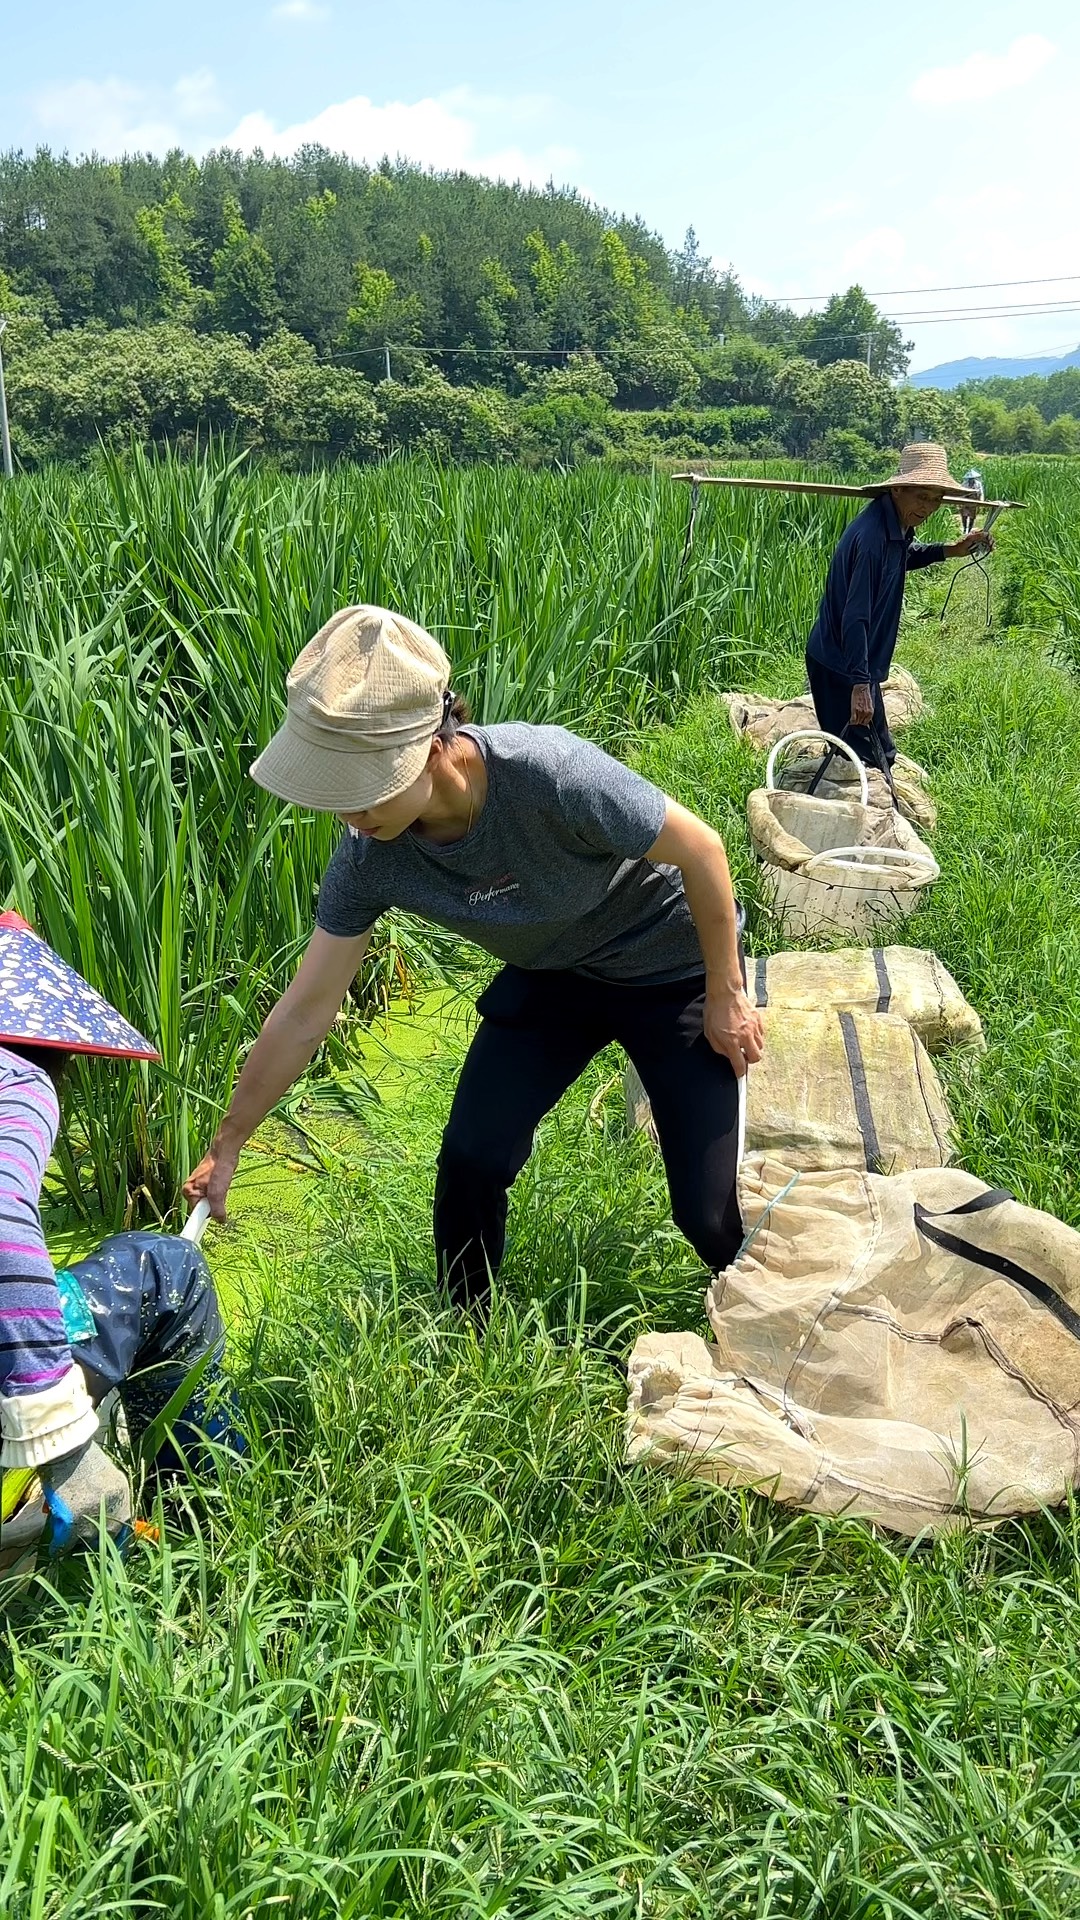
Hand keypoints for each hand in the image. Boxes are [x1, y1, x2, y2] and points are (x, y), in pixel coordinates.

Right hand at [1, 1442, 132, 1565]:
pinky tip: (54, 1547)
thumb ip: (109, 1499)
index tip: (114, 1554)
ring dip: (75, 1542)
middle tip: (82, 1541)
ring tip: (66, 1536)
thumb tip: (103, 1520)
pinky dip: (58, 1547)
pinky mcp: (72, 1523)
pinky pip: (63, 1545)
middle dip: (94, 1543)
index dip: (120, 1545)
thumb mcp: (107, 1478)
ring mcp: (93, 1519)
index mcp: (124, 1498)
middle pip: (107, 1540)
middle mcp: (113, 1512)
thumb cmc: (83, 1459)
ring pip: (84, 1543)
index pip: (128, 1530)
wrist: (67, 1450)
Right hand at [183, 1138, 239, 1222]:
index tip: (210, 1224)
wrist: (225, 1151)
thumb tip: (220, 1221)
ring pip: (210, 1202)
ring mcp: (198, 1186)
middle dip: (214, 1206)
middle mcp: (190, 1189)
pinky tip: (223, 1185)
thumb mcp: (218, 1192)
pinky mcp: (206, 1184)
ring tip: (222, 1187)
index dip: (204, 1219)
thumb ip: (217, 1209)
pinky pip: (213, 1196)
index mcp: (188, 1191)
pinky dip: (220, 1194)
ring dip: (218, 1200)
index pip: (195, 1214)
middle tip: (221, 1195)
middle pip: (203, 1209)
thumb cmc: (219, 1167)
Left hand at [704, 988, 764, 1078]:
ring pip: (761, 1046)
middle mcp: (745, 1035)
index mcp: (731, 1040)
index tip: (739, 1074)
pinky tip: (748, 1032)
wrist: (724, 992)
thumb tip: (729, 1056)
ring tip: (745, 1043)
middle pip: (756, 1057)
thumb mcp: (710, 1033)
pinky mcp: (758, 1019)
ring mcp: (753, 1027)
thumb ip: (719, 1048)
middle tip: (743, 1057)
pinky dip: (756, 1037)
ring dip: (754, 1048)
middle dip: (750, 1060)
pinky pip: (762, 1034)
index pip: (740, 1064)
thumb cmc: (715, 1011)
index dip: (739, 1072)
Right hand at [850, 682, 874, 727]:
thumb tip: (864, 717)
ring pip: (856, 722)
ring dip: (854, 721)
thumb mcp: (869, 705)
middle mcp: (866, 713)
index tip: (859, 721)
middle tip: (856, 718)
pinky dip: (851, 721)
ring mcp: (860, 712)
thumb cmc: (865, 695)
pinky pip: (852, 720)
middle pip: (861, 723)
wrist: (862, 688)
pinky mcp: (855, 710)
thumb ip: (867, 712)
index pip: (866, 723)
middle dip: (858, 721)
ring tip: (853, 717)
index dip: (862, 722)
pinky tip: (850, 720)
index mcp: (871, 712)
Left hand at [949, 530, 992, 557]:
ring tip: (991, 549)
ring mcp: (978, 542)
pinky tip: (990, 550)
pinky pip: (985, 547)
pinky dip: (988, 549)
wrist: (956, 551)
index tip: (989, 540)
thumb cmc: (961, 544)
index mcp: (976, 533)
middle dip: (991, 541)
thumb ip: (978, 536)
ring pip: (988, 542)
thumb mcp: (969, 539)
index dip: (989, 536)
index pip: (986, 532)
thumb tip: (986, 533)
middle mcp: (978, 537)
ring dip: (991, 545)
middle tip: (990, 546)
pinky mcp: (978, 548)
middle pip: (988, 537)